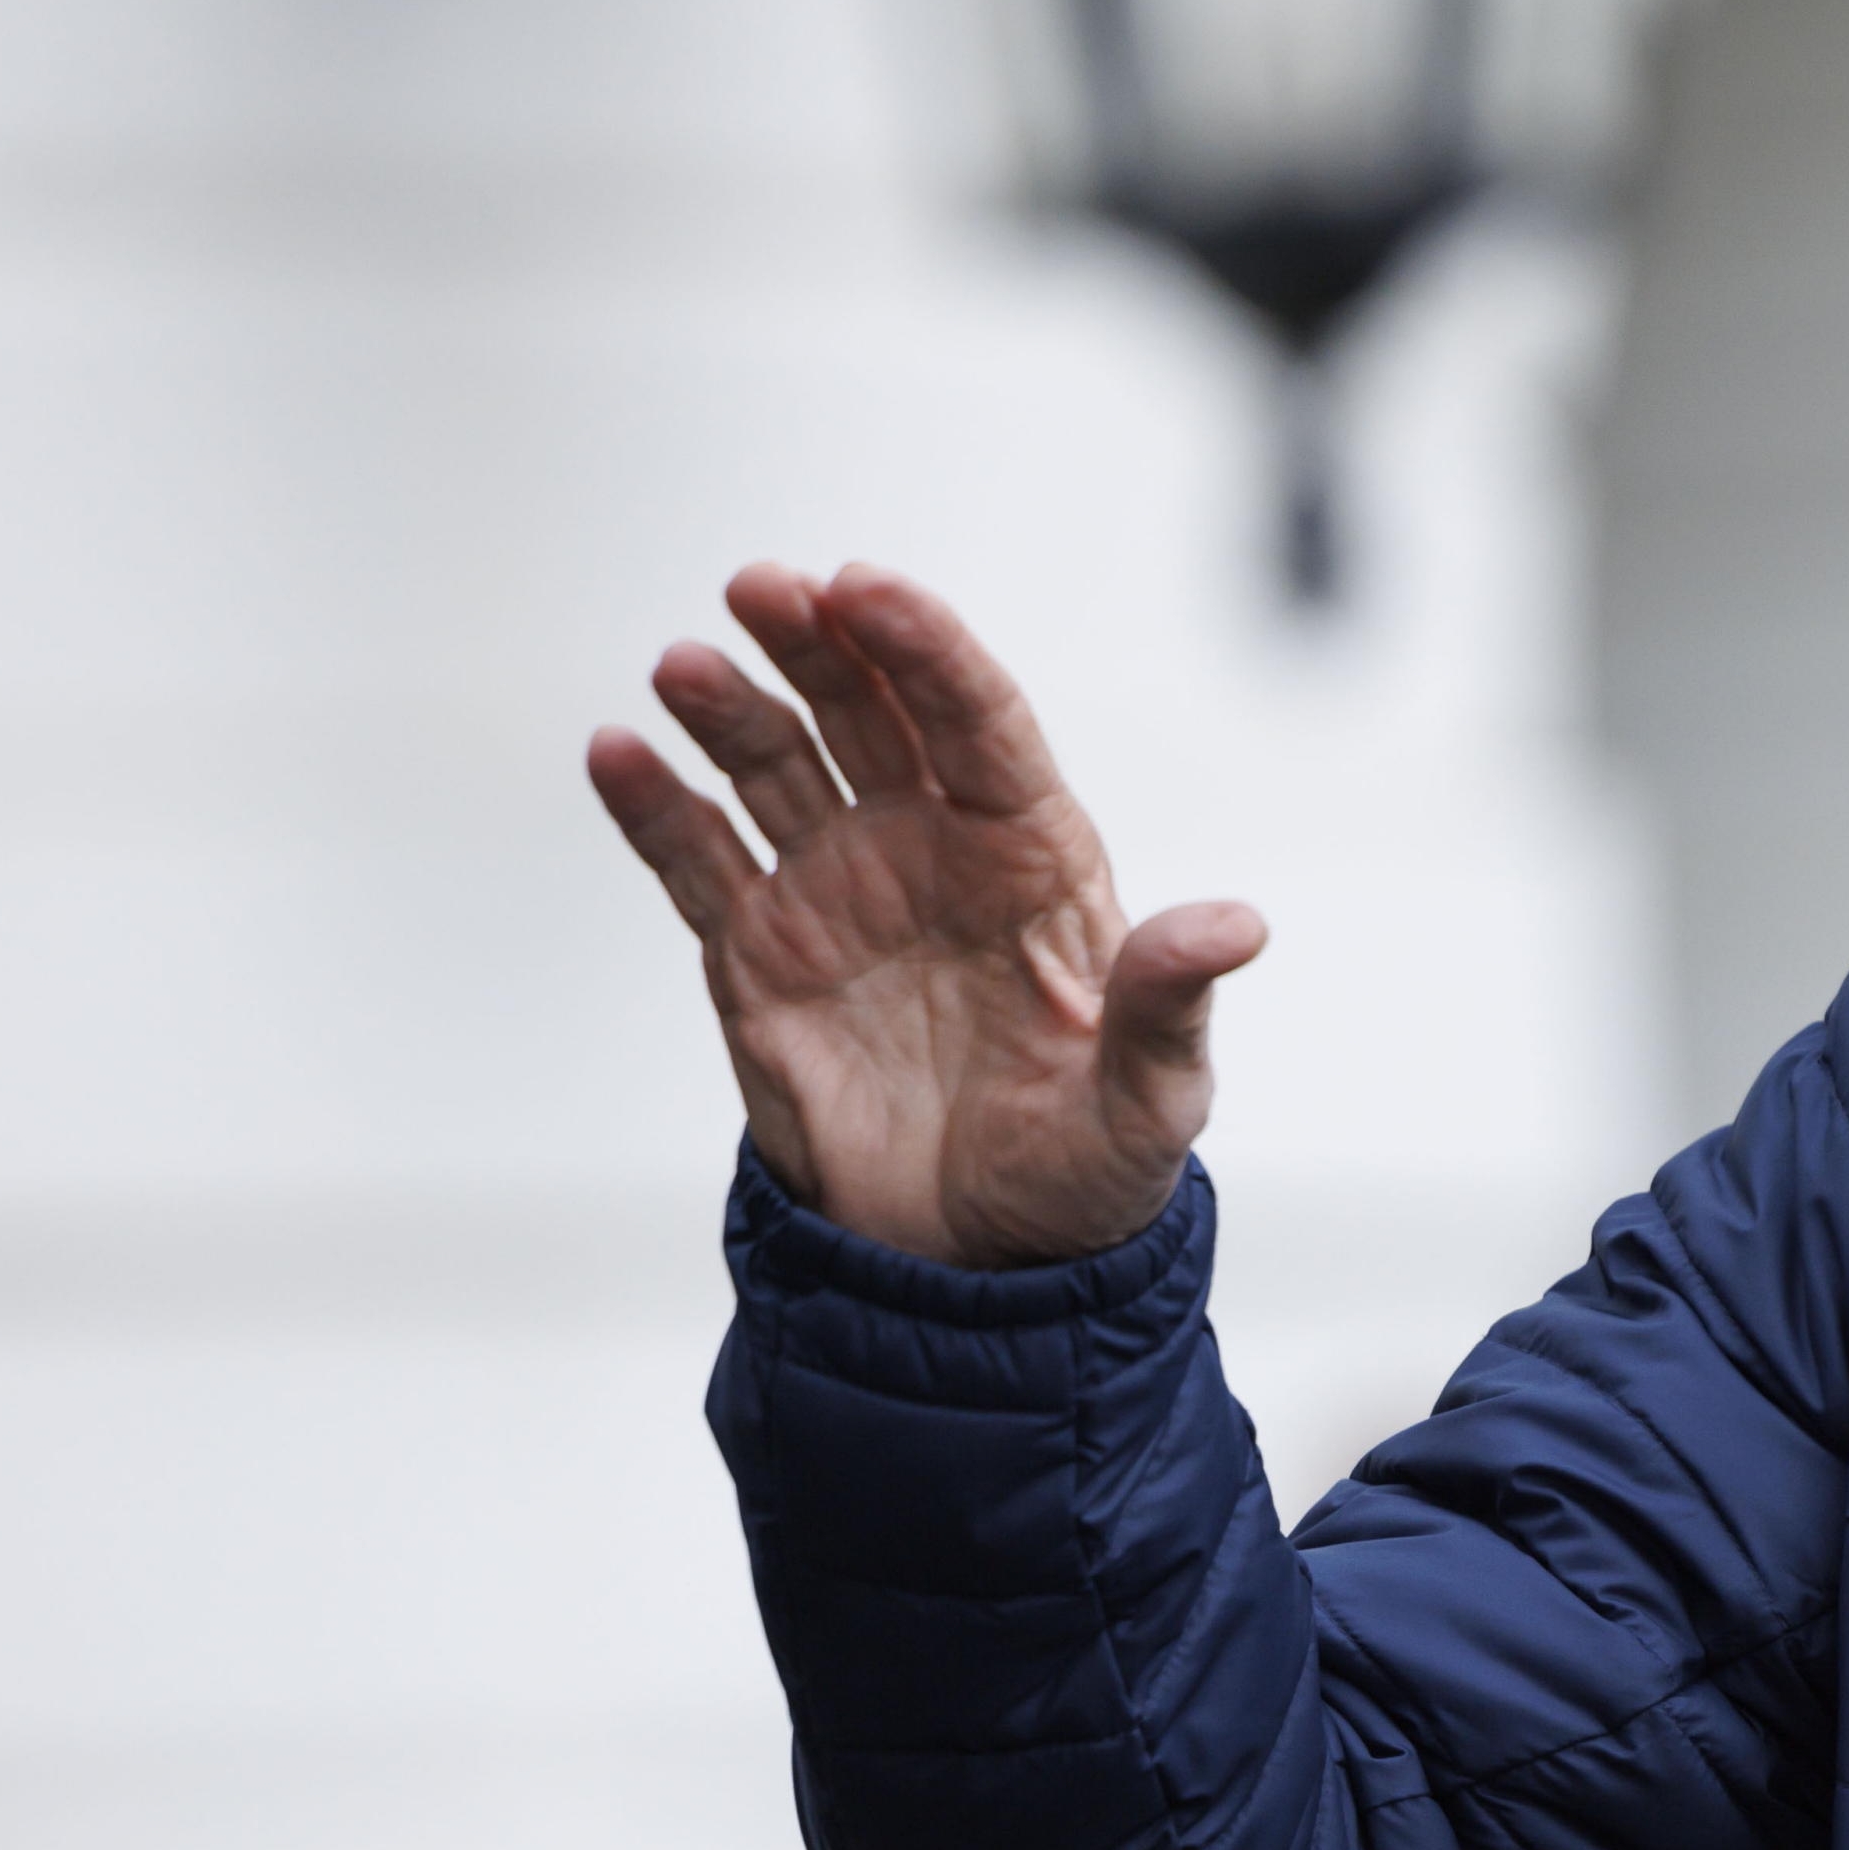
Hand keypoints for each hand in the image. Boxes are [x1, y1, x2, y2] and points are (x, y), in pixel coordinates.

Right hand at [586, 563, 1266, 1268]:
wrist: (977, 1264)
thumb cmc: (1085, 1170)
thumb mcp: (1149, 1099)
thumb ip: (1168, 1004)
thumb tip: (1233, 926)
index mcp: (1031, 857)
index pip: (978, 723)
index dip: (927, 651)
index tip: (868, 589)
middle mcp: (930, 850)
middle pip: (871, 715)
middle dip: (820, 645)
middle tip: (765, 585)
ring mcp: (838, 893)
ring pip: (776, 767)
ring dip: (730, 708)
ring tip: (684, 663)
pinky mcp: (760, 954)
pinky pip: (699, 861)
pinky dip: (654, 807)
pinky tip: (615, 752)